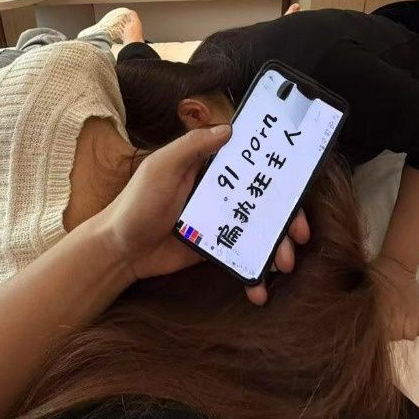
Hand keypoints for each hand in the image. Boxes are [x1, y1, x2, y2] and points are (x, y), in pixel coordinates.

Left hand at [98, 125, 309, 305]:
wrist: (119, 249)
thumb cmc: (136, 201)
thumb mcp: (161, 166)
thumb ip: (193, 146)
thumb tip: (229, 129)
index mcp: (210, 167)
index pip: (251, 164)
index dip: (279, 172)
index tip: (300, 183)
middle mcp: (220, 192)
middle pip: (264, 200)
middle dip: (288, 217)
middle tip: (300, 234)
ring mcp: (219, 221)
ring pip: (259, 230)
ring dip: (277, 247)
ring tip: (283, 265)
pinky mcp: (214, 248)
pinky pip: (242, 256)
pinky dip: (254, 273)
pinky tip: (259, 289)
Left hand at [371, 255, 418, 340]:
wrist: (395, 266)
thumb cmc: (375, 279)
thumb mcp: (364, 295)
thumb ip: (365, 313)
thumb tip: (359, 324)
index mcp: (381, 314)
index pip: (383, 336)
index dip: (381, 332)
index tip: (379, 325)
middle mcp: (397, 317)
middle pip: (397, 337)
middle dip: (393, 332)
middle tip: (391, 322)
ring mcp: (412, 315)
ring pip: (410, 336)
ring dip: (405, 331)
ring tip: (402, 322)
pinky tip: (413, 321)